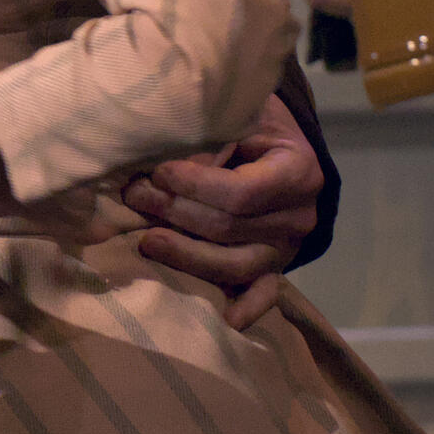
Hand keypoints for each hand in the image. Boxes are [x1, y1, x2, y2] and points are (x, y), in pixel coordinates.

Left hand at [123, 92, 322, 327]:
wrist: (274, 139)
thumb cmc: (250, 120)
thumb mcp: (237, 114)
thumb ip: (210, 137)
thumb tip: (163, 170)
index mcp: (299, 171)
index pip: (242, 192)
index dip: (195, 186)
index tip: (158, 172)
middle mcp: (300, 216)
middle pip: (230, 229)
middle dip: (175, 214)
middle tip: (134, 196)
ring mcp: (287, 246)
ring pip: (237, 265)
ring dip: (187, 256)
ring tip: (146, 241)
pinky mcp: (274, 266)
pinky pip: (263, 292)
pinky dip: (245, 307)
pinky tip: (225, 319)